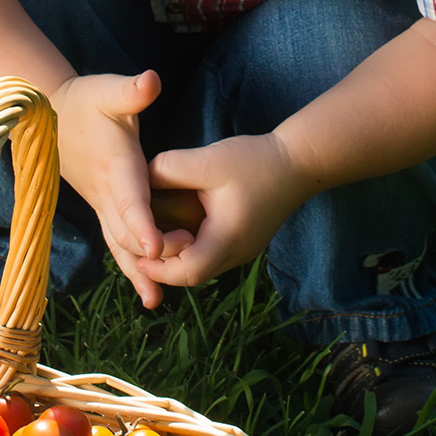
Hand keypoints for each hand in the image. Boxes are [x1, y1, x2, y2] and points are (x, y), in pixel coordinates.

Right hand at [48, 70, 166, 304]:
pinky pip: (117, 243)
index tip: (158, 247)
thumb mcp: (109, 90)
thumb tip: (151, 81)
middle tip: (180, 269)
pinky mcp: (104, 210)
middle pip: (127, 232)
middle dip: (151, 254)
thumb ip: (131, 91)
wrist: (52, 116)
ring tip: (156, 299)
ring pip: (119, 244)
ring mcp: (102, 205)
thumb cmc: (86, 101)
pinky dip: (131, 266)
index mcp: (114, 167)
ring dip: (137, 270)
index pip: (129, 200)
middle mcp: (106, 193)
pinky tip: (148, 289)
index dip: (143, 224)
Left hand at [132, 135, 310, 289]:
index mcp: (228, 239)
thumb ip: (169, 169)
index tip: (135, 251)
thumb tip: (137, 179)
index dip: (157, 267)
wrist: (299, 162)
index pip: (187, 271)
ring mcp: (243, 250)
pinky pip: (212, 254)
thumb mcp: (208, 160)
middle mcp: (237, 253)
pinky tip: (175, 226)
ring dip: (176, 257)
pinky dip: (190, 247)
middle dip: (162, 265)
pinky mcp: (244, 241)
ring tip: (150, 237)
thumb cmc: (256, 161)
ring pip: (202, 267)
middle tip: (136, 247)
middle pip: (193, 275)